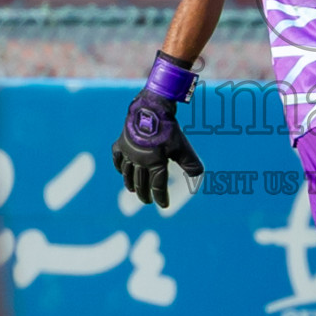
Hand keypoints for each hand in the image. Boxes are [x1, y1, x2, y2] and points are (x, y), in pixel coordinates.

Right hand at [112, 90, 203, 207]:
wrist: (151, 109)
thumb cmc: (168, 129)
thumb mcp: (183, 147)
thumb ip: (191, 163)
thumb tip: (198, 176)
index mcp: (155, 164)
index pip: (158, 186)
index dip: (161, 197)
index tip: (164, 206)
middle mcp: (139, 161)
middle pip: (141, 183)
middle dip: (144, 194)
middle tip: (147, 201)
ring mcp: (128, 153)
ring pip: (127, 174)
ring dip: (130, 183)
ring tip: (133, 190)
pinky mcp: (121, 143)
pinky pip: (117, 160)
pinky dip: (119, 167)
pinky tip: (121, 171)